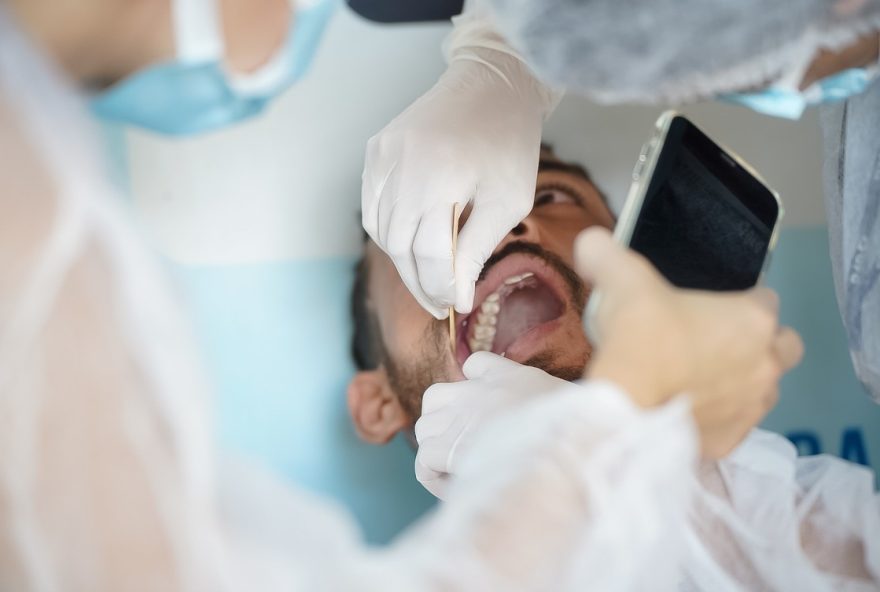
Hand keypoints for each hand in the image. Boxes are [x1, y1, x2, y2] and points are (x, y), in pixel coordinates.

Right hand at [362, 18, 558, 318]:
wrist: (492, 83)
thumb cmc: (509, 144)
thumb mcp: (508, 200)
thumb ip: (478, 248)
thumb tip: (458, 298)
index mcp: (443, 177)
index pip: (431, 254)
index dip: (443, 288)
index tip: (458, 306)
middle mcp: (403, 167)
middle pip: (400, 247)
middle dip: (420, 283)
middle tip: (440, 303)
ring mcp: (383, 156)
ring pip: (381, 231)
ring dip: (403, 260)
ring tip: (429, 276)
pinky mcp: (375, 150)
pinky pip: (373, 207)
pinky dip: (388, 231)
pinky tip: (411, 241)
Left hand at [414, 352, 574, 497]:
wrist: (571, 443)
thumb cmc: (581, 430)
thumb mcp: (572, 403)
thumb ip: (557, 404)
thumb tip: (578, 422)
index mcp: (508, 375)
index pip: (474, 366)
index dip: (472, 389)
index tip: (485, 416)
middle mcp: (477, 390)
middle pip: (436, 398)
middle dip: (445, 425)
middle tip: (468, 454)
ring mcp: (460, 416)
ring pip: (425, 428)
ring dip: (436, 452)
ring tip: (462, 474)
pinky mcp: (448, 446)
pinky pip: (424, 460)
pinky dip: (434, 477)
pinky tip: (459, 488)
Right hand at [577, 228, 803, 457]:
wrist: (625, 406)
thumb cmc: (637, 338)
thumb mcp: (621, 280)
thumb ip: (608, 252)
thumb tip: (591, 241)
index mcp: (751, 319)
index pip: (766, 299)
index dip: (741, 300)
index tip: (711, 307)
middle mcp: (765, 364)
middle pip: (785, 346)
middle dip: (762, 343)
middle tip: (717, 343)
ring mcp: (751, 406)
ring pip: (766, 389)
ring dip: (744, 382)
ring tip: (702, 379)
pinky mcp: (730, 441)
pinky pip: (736, 425)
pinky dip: (719, 418)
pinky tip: (690, 411)